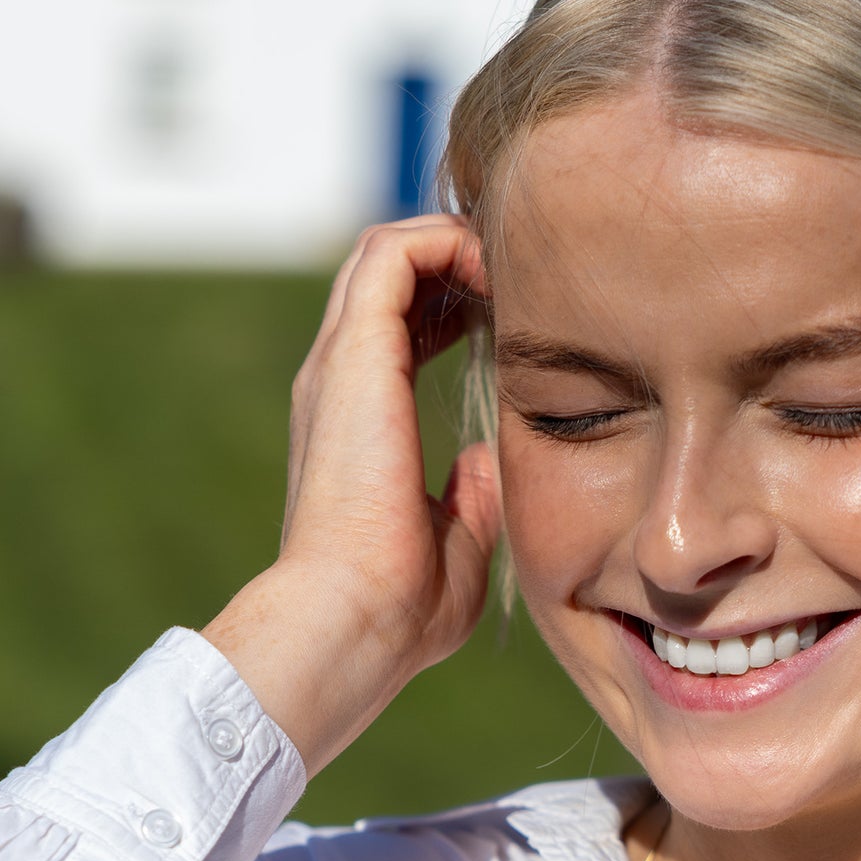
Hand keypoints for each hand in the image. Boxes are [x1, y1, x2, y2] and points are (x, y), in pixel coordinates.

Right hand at [203, 215, 500, 775]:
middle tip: (520, 275)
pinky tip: (497, 271)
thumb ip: (470, 497)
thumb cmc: (401, 607)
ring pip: (386, 250)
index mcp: (356, 421)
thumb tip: (486, 462)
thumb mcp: (456, 543)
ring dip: (452, 241)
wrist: (354, 619)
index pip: (395, 324)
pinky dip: (446, 244)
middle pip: (386, 274)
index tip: (510, 315)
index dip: (453, 301)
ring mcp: (342, 364)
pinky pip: (394, 256)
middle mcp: (339, 382)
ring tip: (511, 263)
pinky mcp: (356, 354)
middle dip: (454, 257)